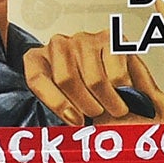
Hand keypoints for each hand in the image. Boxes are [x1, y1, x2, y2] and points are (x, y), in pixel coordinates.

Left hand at [23, 30, 163, 125]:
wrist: (113, 76)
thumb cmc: (82, 93)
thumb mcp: (64, 104)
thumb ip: (63, 113)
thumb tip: (75, 123)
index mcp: (36, 60)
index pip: (37, 79)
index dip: (56, 103)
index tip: (75, 121)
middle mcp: (57, 45)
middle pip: (67, 80)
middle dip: (87, 106)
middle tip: (99, 116)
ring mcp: (83, 39)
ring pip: (95, 80)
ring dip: (109, 103)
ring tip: (116, 110)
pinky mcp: (109, 39)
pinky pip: (117, 75)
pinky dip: (125, 91)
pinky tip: (127, 95)